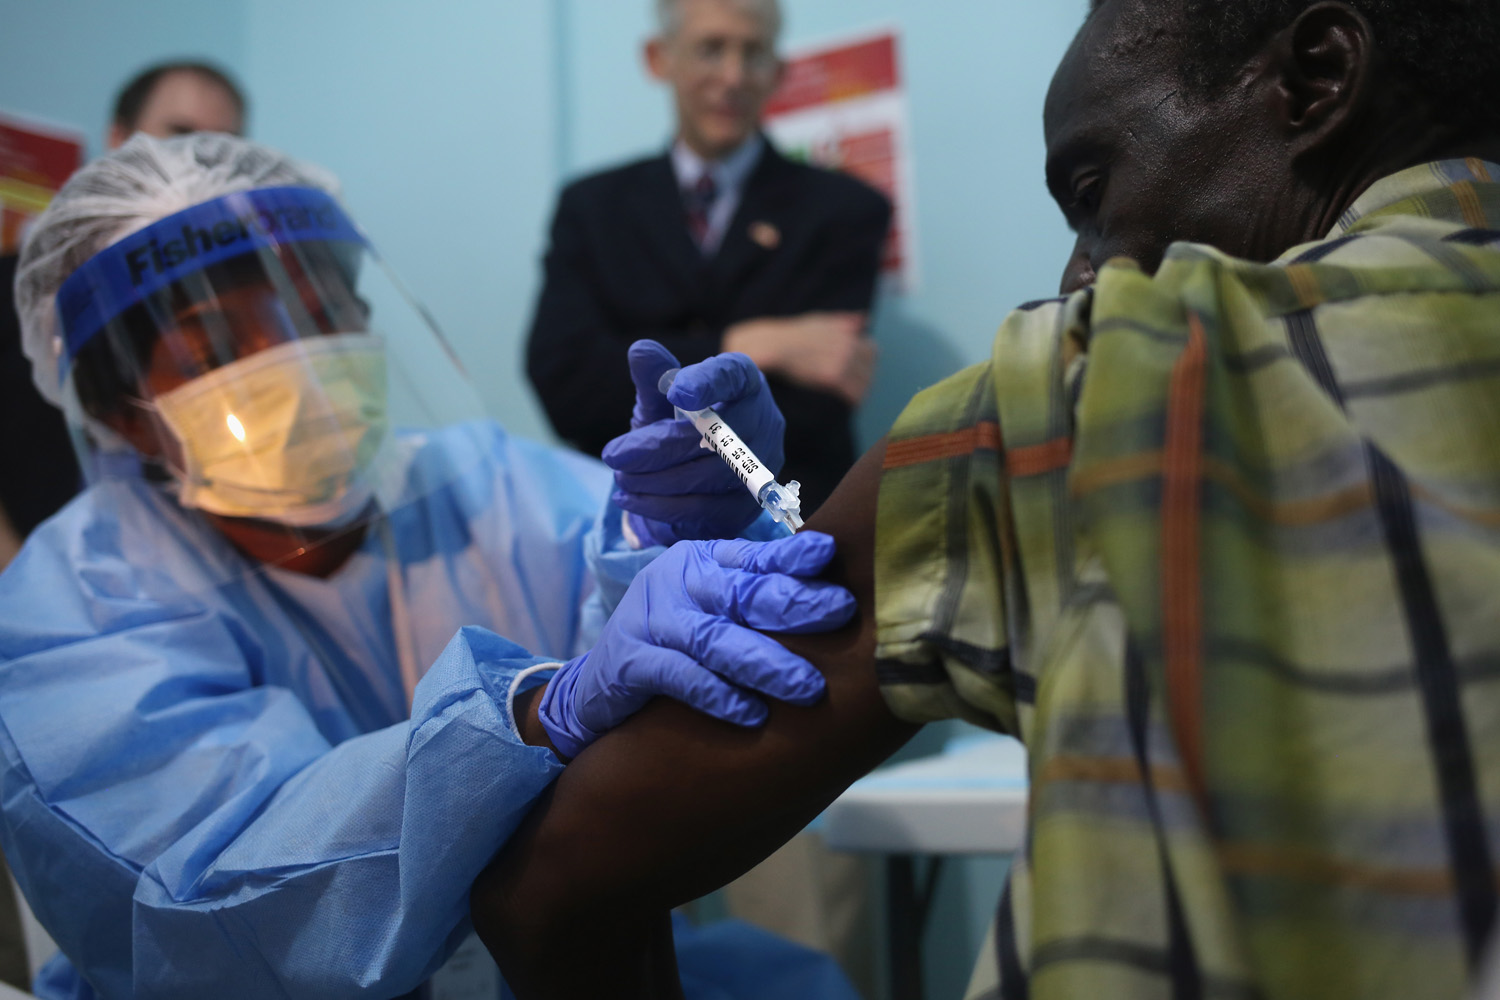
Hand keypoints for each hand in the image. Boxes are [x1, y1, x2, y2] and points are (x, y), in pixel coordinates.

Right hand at [536, 532, 854, 759]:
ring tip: (808, 687)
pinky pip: (680, 676)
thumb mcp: (711, 609)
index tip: (830, 556)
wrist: (595, 685)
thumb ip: (756, 597)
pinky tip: (753, 714)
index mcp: (702, 562)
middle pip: (741, 592)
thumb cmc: (673, 643)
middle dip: (794, 602)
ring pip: (715, 638)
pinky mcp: (629, 662)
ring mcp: (650, 620)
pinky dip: (719, 695)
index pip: (753, 557)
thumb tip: (833, 597)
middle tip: (839, 614)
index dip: (792, 557)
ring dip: (766, 663)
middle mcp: (676, 583)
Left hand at [602, 340, 784, 541]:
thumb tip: (640, 350)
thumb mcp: (660, 400)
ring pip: (712, 476)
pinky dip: (661, 506)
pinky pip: (706, 508)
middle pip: (721, 435)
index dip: (707, 383)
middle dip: (661, 447)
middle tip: (614, 455)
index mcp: (743, 382)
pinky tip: (630, 498)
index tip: (674, 390)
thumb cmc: (677, 426)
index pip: (733, 376)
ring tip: (620, 477)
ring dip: (657, 479)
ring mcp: (762, 467)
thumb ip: (654, 377)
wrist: (686, 479)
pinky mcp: (747, 506)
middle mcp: (764, 422)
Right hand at [723, 312, 877, 405]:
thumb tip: (865, 320)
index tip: (855, 371)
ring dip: (858, 391)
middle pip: (869, 369)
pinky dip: (852, 399)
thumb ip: (843, 322)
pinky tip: (843, 402)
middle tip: (848, 387)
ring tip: (845, 395)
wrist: (770, 345)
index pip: (872, 351)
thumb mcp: (818, 321)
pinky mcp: (832, 376)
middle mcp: (848, 344)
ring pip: (864, 383)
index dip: (864, 364)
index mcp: (848, 333)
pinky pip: (854, 393)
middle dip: (863, 379)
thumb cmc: (791, 335)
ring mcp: (841, 359)